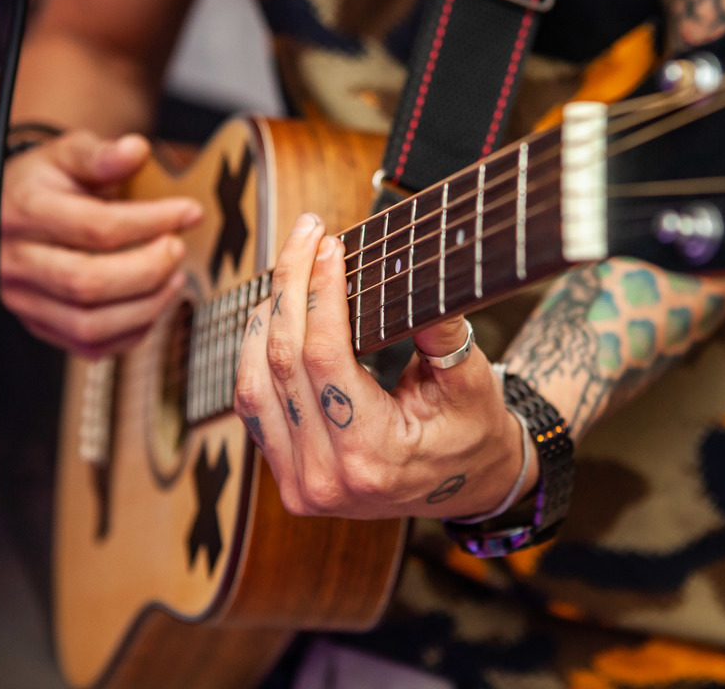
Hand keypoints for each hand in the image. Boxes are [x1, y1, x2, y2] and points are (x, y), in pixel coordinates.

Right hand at [0, 131, 202, 356]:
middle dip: (149, 269)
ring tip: (174, 277)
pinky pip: (91, 346)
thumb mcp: (69, 153)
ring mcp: (25, 300)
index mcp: (24, 212)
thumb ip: (102, 153)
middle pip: (89, 284)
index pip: (96, 227)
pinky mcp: (41, 326)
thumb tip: (136, 149)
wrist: (13, 212)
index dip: (152, 221)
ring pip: (90, 325)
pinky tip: (153, 301)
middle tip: (178, 248)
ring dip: (146, 306)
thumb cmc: (48, 181)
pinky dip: (132, 330)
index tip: (189, 211)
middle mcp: (16, 262)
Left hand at [233, 213, 537, 520]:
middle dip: (290, 288)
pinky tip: (274, 316)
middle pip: (284, 363)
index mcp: (373, 457)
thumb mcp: (471, 382)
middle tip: (306, 236)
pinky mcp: (287, 478)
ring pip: (254, 382)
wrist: (467, 487)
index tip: (330, 246)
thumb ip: (441, 332)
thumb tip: (413, 271)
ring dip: (266, 317)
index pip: (325, 357)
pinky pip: (253, 406)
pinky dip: (257, 355)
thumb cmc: (471, 433)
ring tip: (291, 269)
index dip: (321, 293)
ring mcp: (299, 484)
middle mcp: (326, 478)